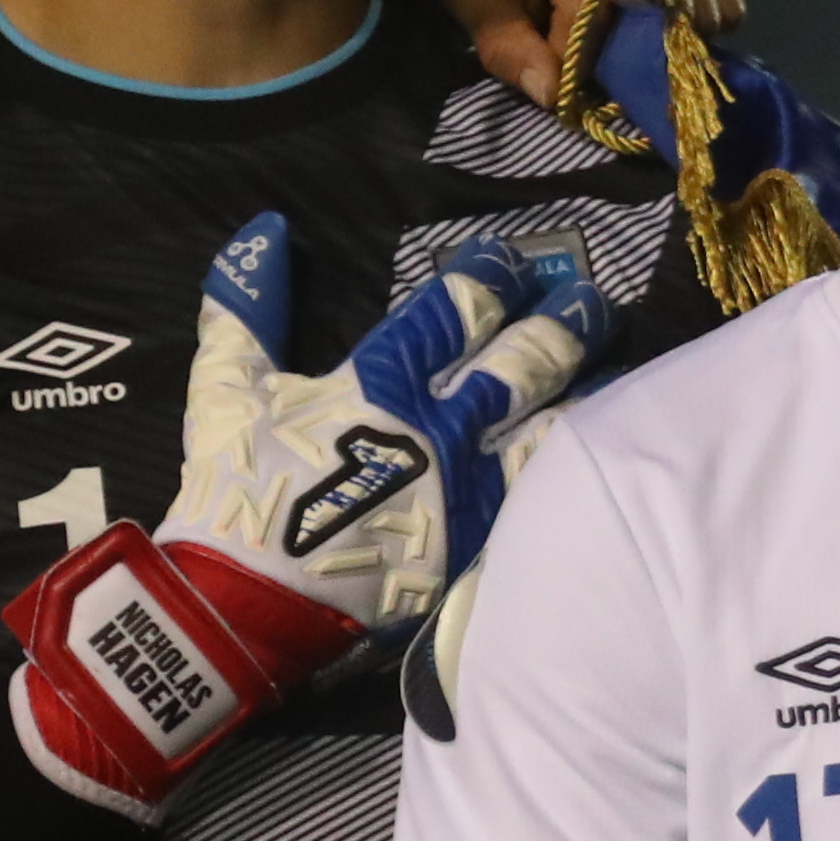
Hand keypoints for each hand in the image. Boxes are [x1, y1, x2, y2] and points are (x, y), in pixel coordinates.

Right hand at [3, 215, 601, 815]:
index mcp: (381, 386)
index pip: (455, 312)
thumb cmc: (238, 495)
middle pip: (523, 361)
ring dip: (586, 385)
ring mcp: (469, 493)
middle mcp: (439, 432)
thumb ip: (246, 308)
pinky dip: (580, 465)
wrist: (247, 611)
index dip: (489, 276)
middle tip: (585, 293)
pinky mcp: (483, 548)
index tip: (511, 260)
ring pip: (552, 427)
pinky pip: (545, 497)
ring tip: (614, 357)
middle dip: (561, 318)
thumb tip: (266, 229)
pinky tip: (608, 445)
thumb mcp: (226, 390)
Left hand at [425, 0, 751, 109]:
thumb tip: (555, 93)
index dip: (579, 58)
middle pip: (663, 0)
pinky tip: (655, 36)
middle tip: (602, 76)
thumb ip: (511, 50)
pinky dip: (697, 32)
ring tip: (621, 54)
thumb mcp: (480, 6)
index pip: (595, 2)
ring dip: (667, 44)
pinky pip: (722, 3)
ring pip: (700, 5)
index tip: (561, 88)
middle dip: (634, 51)